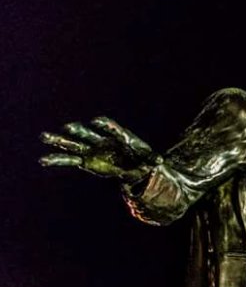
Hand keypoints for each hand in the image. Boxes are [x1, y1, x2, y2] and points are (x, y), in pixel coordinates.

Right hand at [40, 117, 159, 182]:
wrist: (134, 165)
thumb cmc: (143, 158)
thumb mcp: (150, 159)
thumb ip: (152, 159)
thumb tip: (160, 162)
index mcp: (119, 137)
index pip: (111, 129)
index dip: (105, 125)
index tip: (96, 121)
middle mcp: (102, 141)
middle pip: (89, 134)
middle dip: (79, 131)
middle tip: (68, 127)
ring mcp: (92, 150)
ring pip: (74, 144)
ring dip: (60, 140)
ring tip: (44, 136)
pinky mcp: (85, 160)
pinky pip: (69, 159)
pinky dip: (57, 159)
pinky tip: (43, 160)